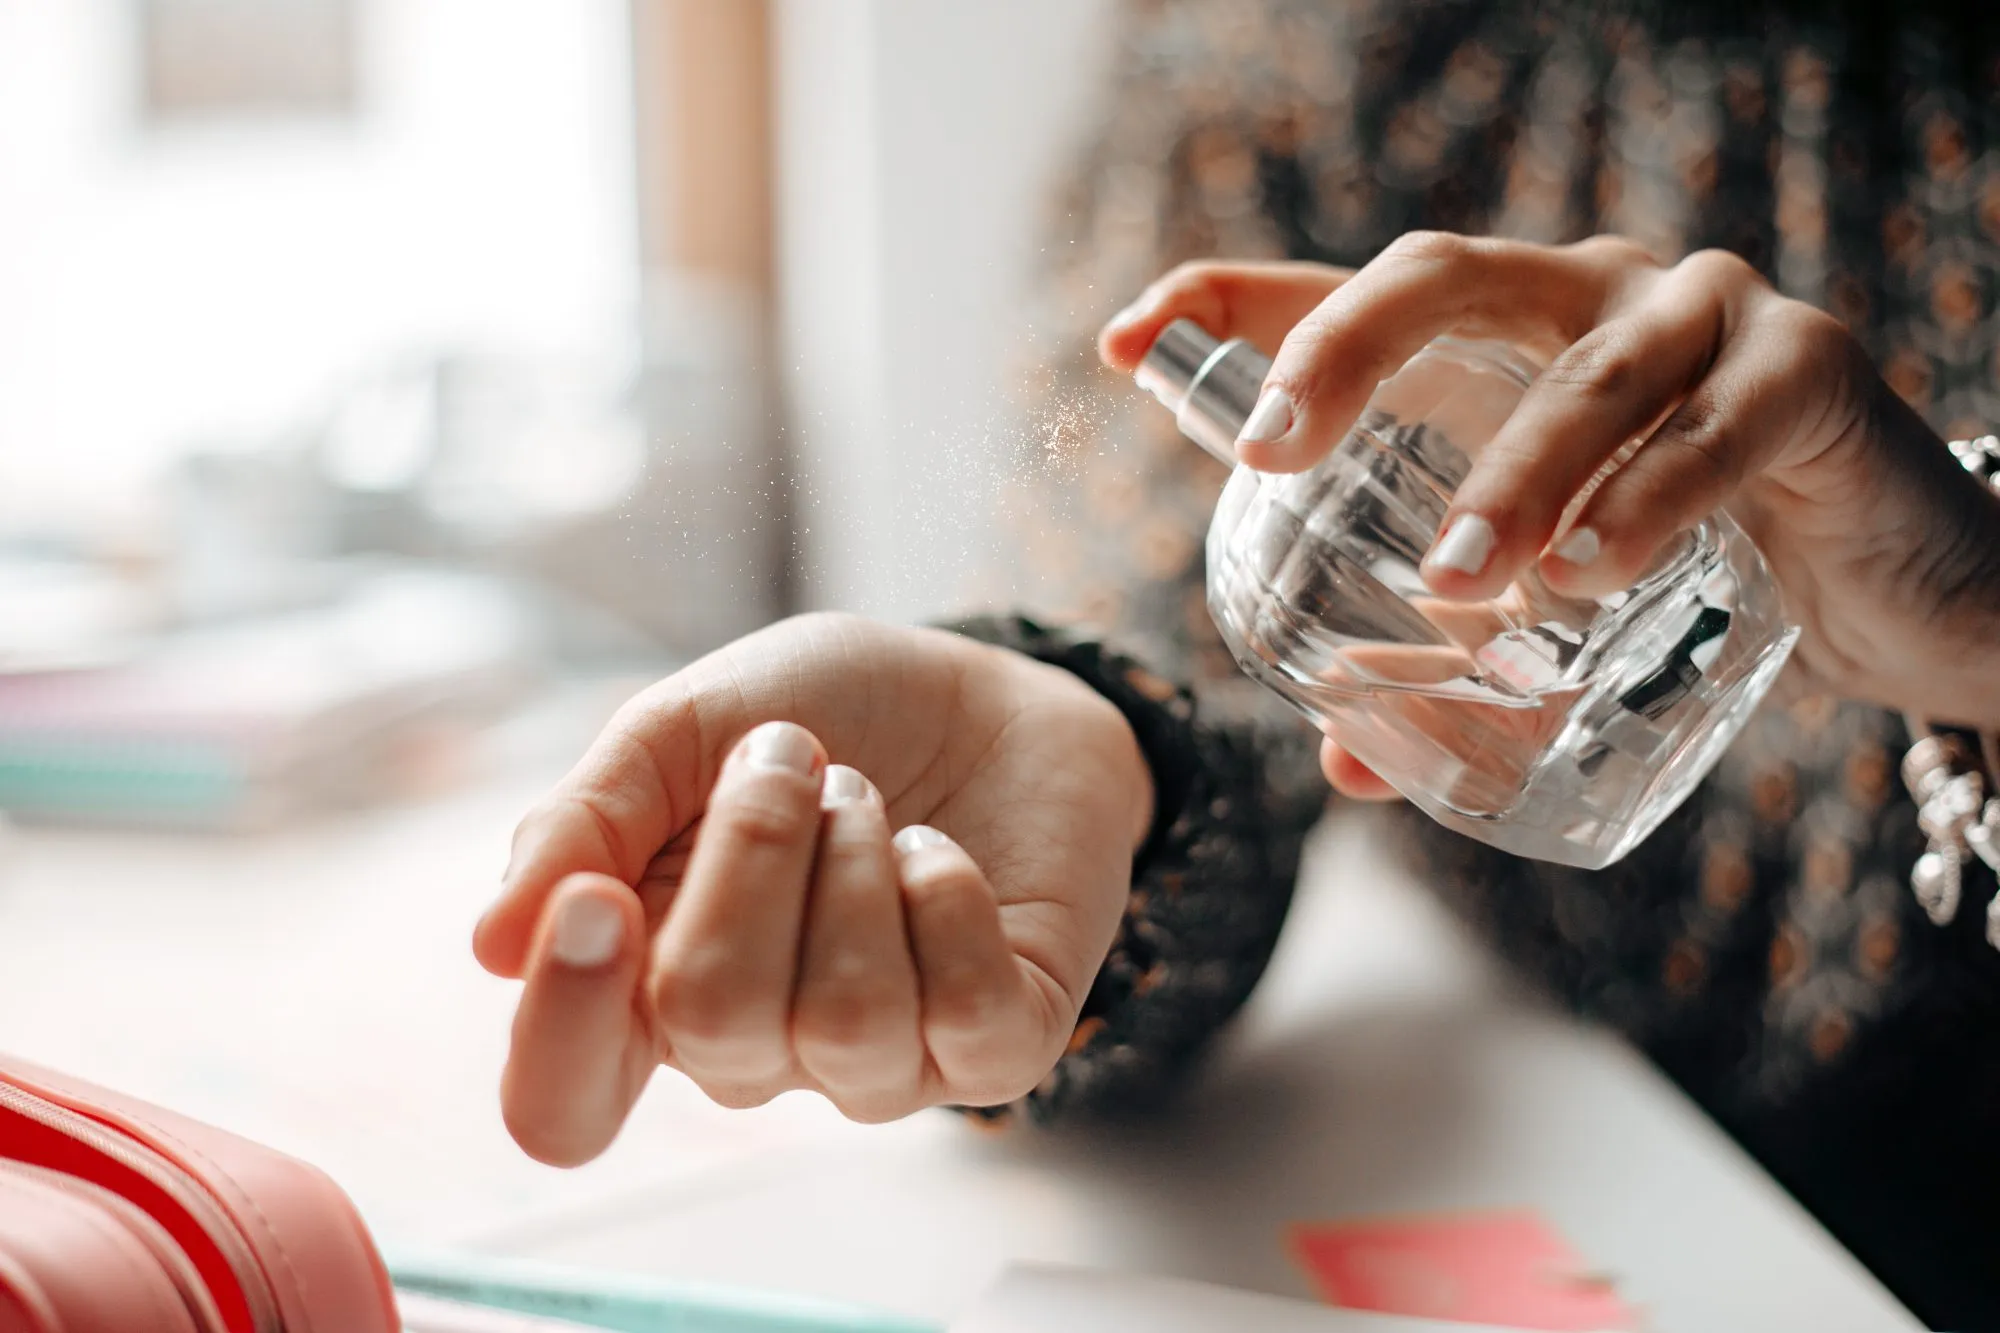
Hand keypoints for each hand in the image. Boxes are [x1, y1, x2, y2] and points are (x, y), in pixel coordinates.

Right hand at [474, 613, 1151, 1165]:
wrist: (982, 688)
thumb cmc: (825, 713)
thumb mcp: (683, 723)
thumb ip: (588, 817)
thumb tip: (494, 944)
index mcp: (646, 985)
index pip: (561, 1104)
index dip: (564, 1027)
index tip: (601, 897)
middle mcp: (754, 1050)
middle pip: (711, 1018)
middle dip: (755, 849)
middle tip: (791, 755)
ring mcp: (876, 1061)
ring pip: (844, 1017)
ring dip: (857, 859)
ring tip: (868, 795)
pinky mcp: (995, 1046)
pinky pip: (968, 1015)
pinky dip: (949, 897)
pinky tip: (939, 850)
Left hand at [1100, 239, 1999, 795]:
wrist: (1900, 586)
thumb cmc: (1700, 577)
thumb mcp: (1555, 621)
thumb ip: (1454, 680)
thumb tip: (1343, 761)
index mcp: (1505, 339)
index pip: (1354, 293)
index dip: (1235, 301)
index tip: (1128, 341)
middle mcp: (1591, 297)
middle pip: (1441, 274)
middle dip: (1339, 351)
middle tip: (1272, 452)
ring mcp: (1706, 321)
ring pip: (1583, 371)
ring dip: (1508, 477)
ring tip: (1456, 585)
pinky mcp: (1812, 375)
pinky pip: (1718, 427)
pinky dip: (1648, 502)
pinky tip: (1590, 574)